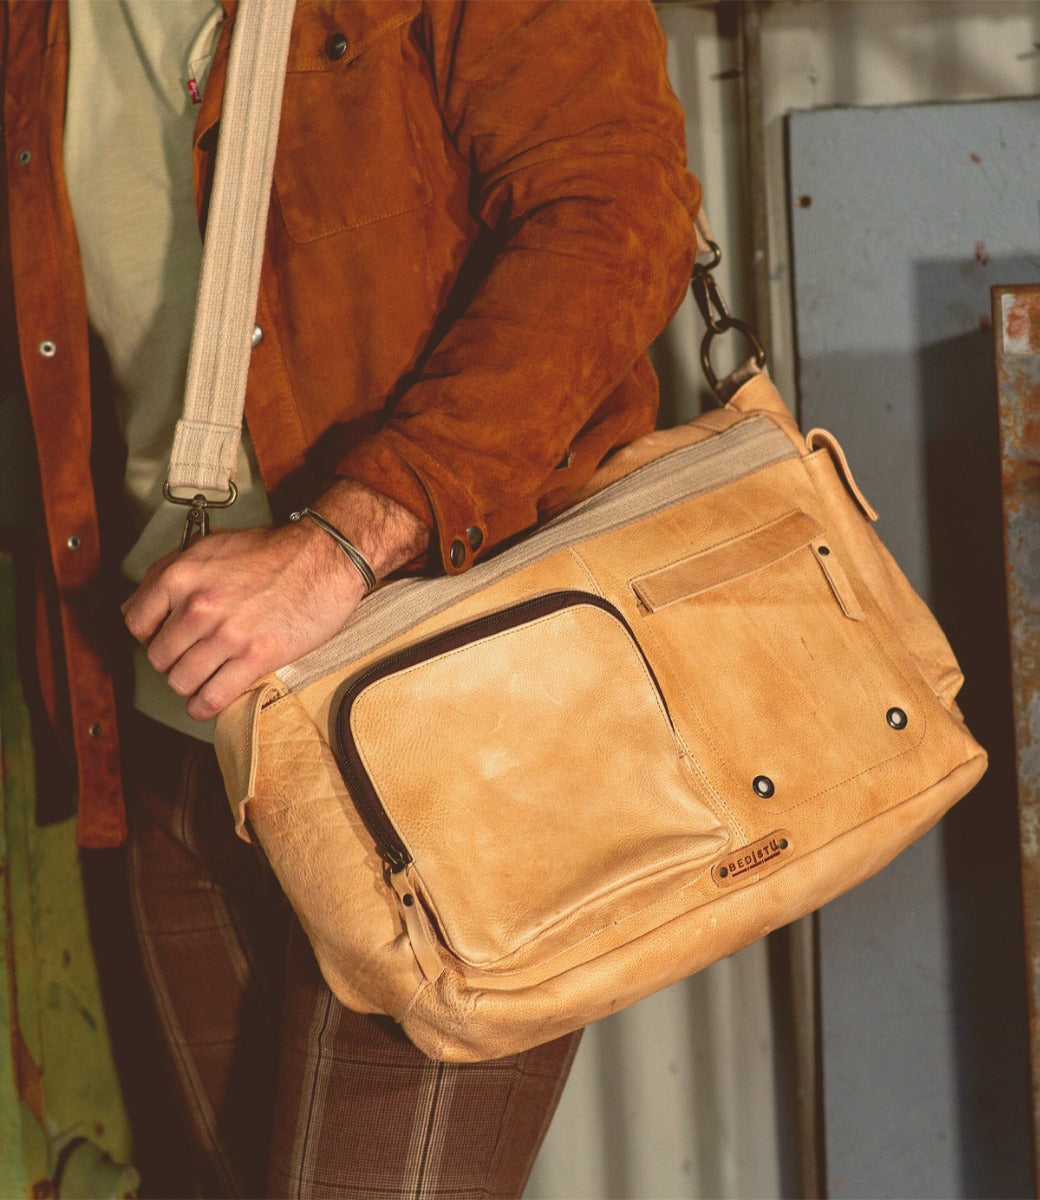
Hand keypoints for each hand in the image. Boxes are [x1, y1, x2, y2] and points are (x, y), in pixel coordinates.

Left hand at [122, 481, 428, 720]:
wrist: (325, 558)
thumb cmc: (273, 551)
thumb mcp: (211, 546)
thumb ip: (170, 571)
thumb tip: (137, 604)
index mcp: (181, 576)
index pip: (136, 622)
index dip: (150, 634)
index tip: (166, 637)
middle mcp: (198, 606)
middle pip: (159, 657)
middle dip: (172, 661)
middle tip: (192, 657)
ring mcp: (226, 634)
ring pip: (181, 681)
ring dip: (190, 685)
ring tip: (204, 678)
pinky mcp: (255, 658)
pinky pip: (211, 698)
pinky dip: (204, 707)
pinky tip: (209, 702)